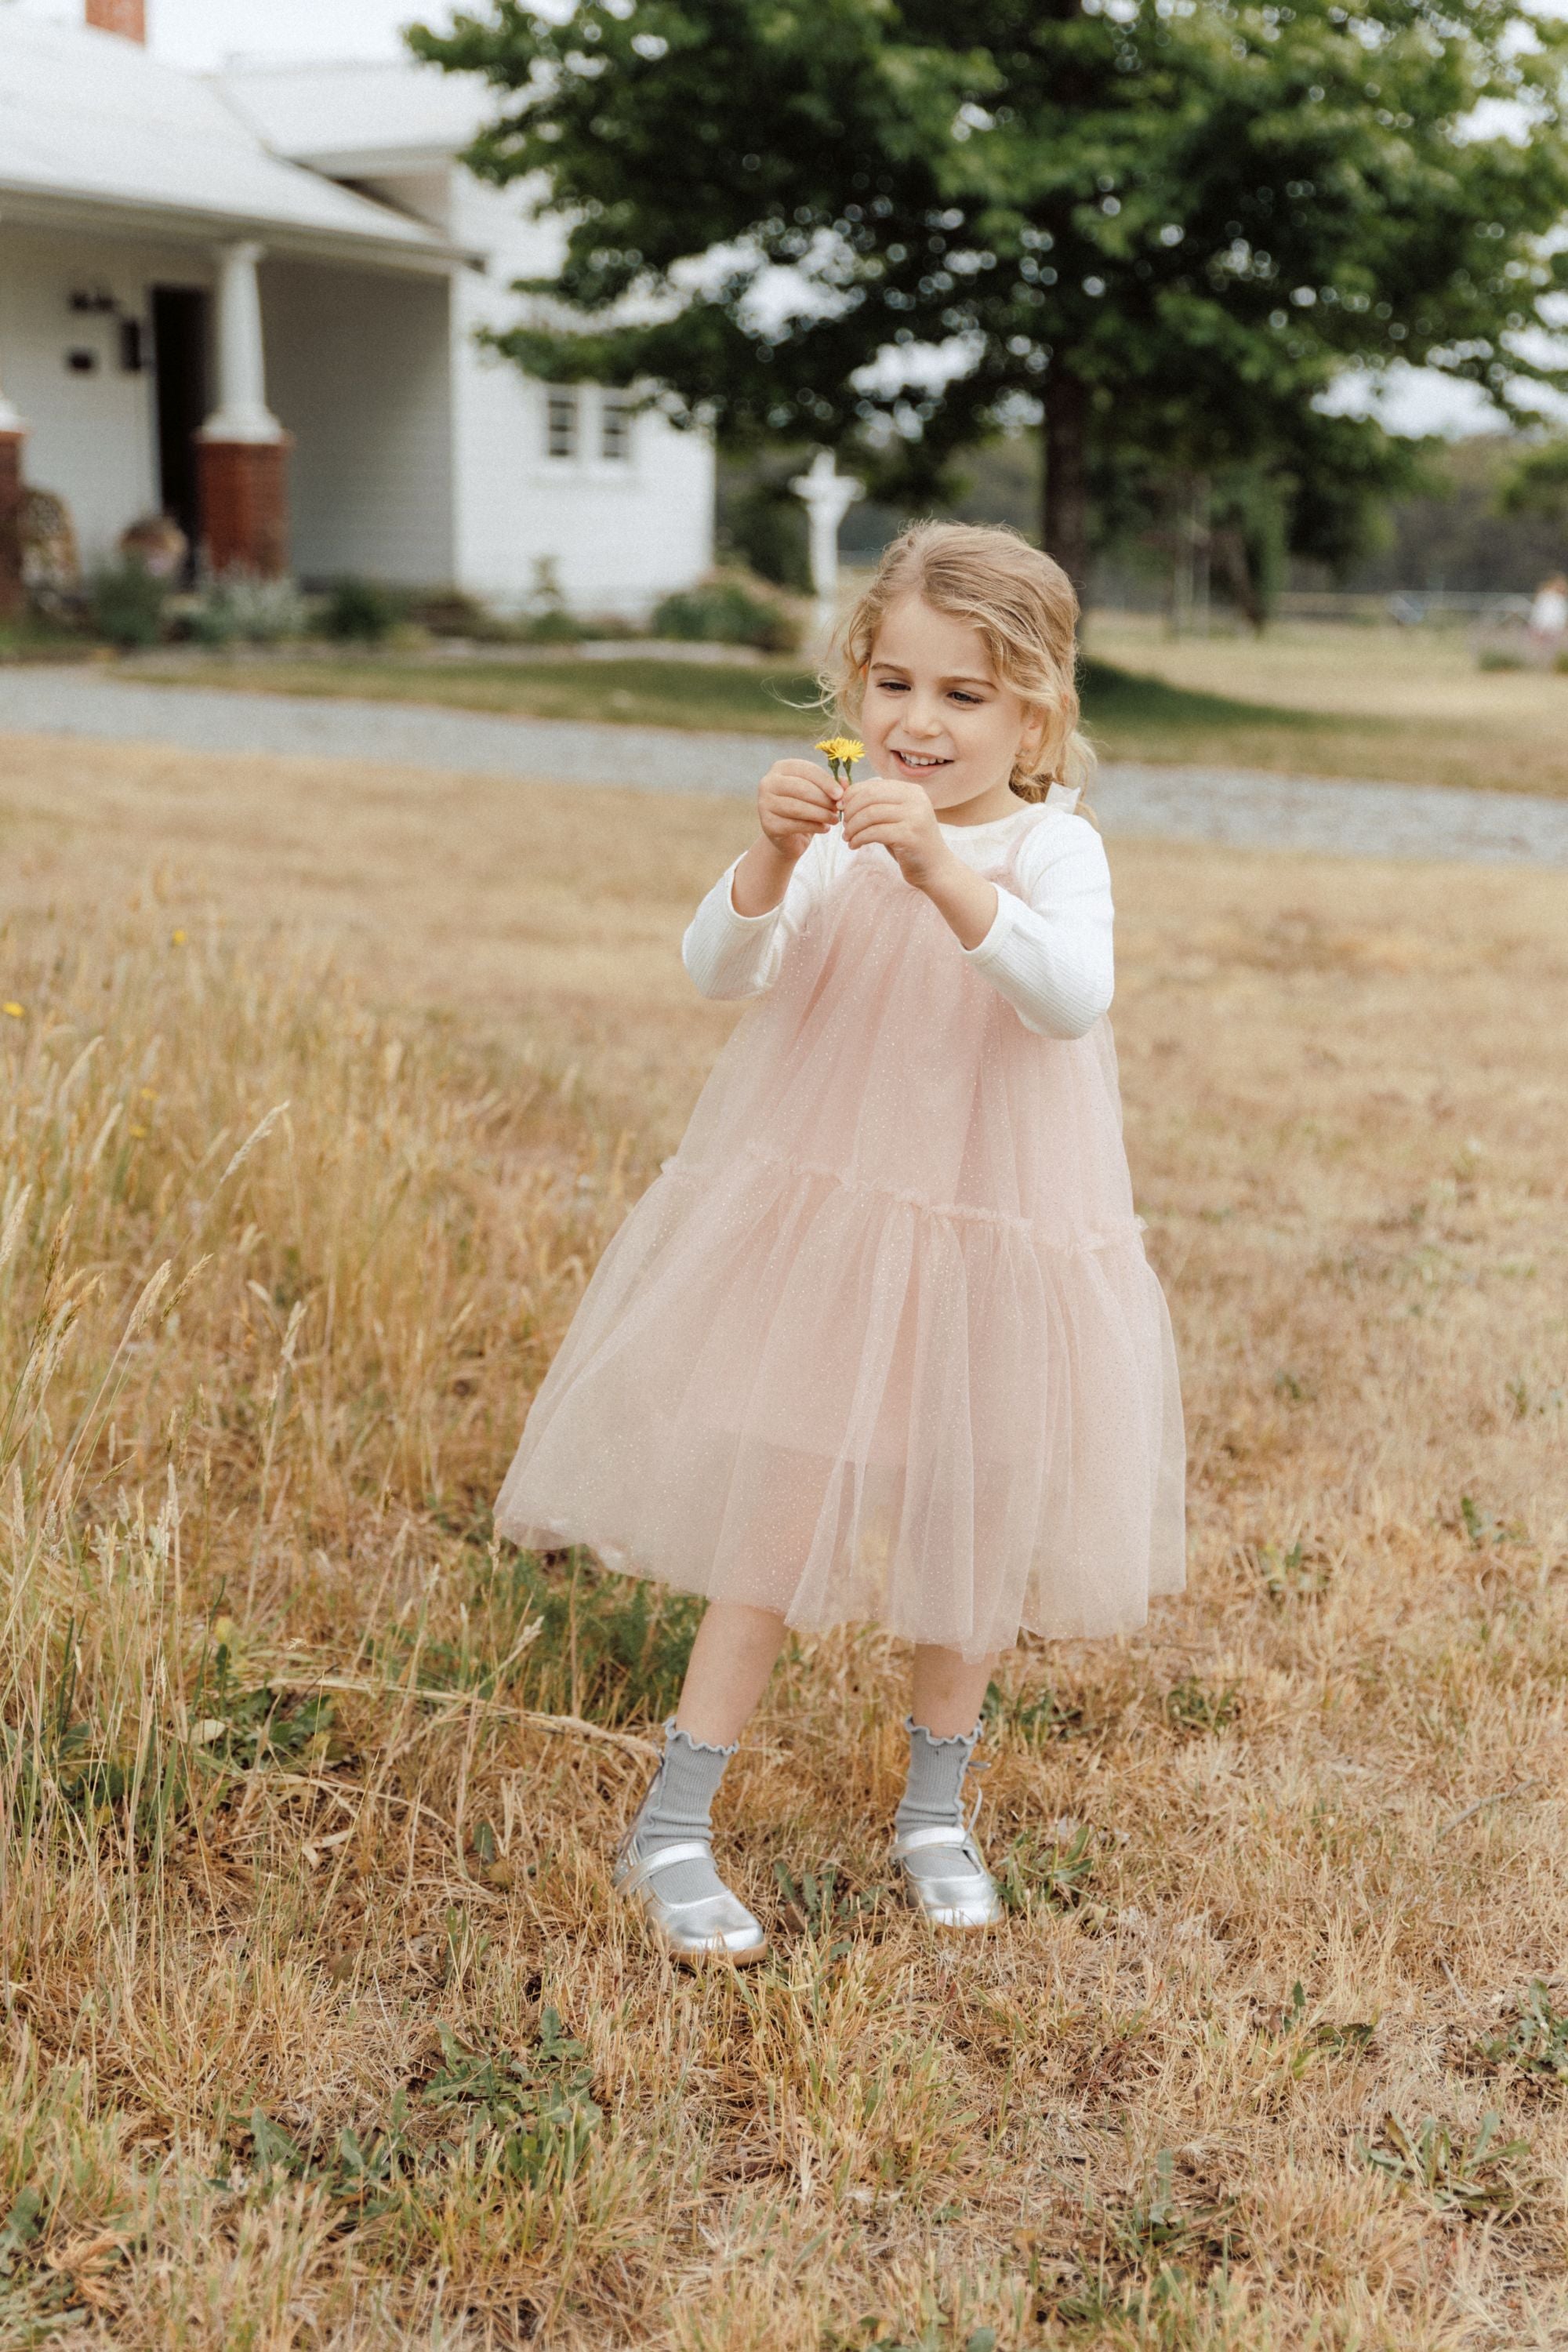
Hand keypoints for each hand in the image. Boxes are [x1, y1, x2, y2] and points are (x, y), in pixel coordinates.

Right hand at [757, 758, 841, 860]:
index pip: (806, 769)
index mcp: (781, 768)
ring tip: (834, 820)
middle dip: (823, 799)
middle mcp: (768, 783)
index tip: (840, 794)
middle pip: (800, 788)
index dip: (825, 781)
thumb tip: (845, 783)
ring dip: (820, 814)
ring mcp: (764, 803)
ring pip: (797, 807)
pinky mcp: (767, 824)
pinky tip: (824, 829)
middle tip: (839, 809)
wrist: (789, 836)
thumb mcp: (820, 793)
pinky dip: (813, 827)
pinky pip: (794, 824)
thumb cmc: (806, 808)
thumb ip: (833, 785)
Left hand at [841, 773, 954, 890]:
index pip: (872, 785)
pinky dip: (859, 839)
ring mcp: (914, 816)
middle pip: (869, 796)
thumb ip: (873, 804)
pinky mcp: (909, 835)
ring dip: (853, 827)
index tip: (842, 811)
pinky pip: (874, 832)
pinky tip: (854, 846)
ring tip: (848, 838)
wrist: (935, 869)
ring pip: (870, 814)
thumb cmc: (908, 843)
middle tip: (844, 826)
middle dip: (850, 811)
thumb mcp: (891, 818)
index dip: (851, 797)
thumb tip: (842, 788)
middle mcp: (915, 799)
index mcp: (911, 791)